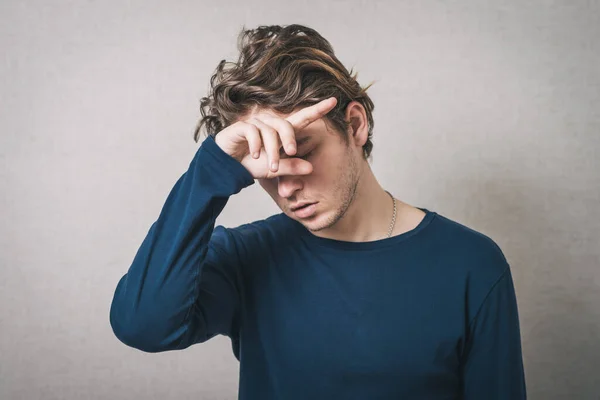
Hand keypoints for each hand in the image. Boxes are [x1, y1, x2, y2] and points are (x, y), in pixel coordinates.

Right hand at [214, 97, 337, 178]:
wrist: (227, 166)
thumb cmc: (252, 165)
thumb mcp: (275, 169)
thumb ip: (291, 167)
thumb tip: (311, 168)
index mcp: (281, 132)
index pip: (302, 118)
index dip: (318, 109)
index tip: (334, 101)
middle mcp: (270, 124)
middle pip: (286, 125)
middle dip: (290, 140)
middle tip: (291, 153)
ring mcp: (256, 123)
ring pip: (270, 132)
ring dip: (272, 151)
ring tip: (271, 167)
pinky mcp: (242, 126)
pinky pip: (254, 131)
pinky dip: (256, 145)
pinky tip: (254, 156)